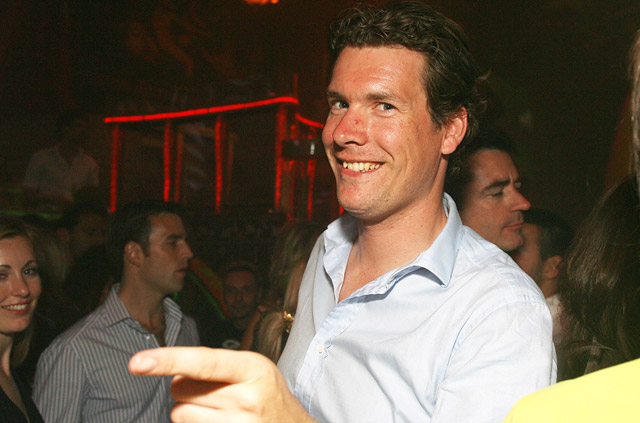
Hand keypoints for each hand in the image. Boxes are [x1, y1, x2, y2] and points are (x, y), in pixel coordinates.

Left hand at [129, 347, 314, 422]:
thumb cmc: (267, 396)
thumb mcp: (252, 369)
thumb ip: (215, 366)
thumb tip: (171, 373)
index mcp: (253, 368)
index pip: (204, 362)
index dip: (168, 360)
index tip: (137, 363)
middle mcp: (247, 399)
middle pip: (181, 390)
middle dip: (186, 390)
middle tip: (213, 394)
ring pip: (179, 415)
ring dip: (189, 412)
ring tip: (218, 412)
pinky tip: (215, 422)